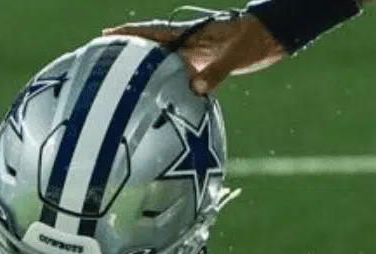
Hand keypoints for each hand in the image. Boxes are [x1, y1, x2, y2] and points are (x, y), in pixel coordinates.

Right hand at [104, 14, 286, 94]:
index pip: (154, 33)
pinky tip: (155, 98)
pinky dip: (166, 86)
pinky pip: (178, 77)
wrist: (272, 38)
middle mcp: (188, 44)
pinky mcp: (203, 67)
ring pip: (163, 65)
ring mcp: (194, 55)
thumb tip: (194, 89)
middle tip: (103, 62)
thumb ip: (215, 72)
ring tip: (121, 86)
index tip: (106, 35)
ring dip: (146, 73)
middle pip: (152, 49)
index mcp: (190, 34)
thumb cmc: (253, 39)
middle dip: (129, 54)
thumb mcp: (234, 55)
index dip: (130, 33)